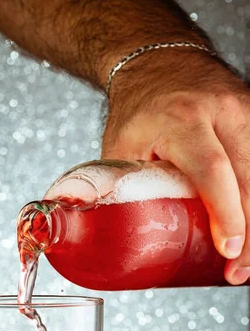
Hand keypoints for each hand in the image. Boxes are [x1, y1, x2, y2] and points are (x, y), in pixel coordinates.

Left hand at [102, 50, 249, 284]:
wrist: (159, 60)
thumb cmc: (137, 106)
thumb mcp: (119, 143)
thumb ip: (116, 183)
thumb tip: (96, 229)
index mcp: (182, 118)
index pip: (212, 170)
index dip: (224, 213)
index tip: (228, 250)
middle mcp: (222, 111)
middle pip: (249, 176)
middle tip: (239, 270)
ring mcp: (245, 110)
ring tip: (246, 257)